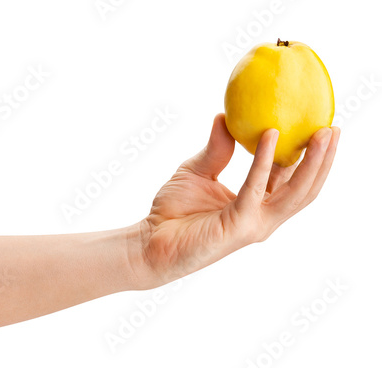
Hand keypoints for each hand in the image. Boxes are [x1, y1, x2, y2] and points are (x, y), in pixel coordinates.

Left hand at [136, 113, 339, 287]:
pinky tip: (271, 134)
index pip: (290, 179)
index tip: (318, 127)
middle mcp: (261, 217)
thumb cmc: (173, 211)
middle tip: (333, 129)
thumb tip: (224, 116)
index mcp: (256, 204)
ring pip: (295, 193)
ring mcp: (254, 224)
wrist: (150, 240)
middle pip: (304, 188)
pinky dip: (266, 160)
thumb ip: (217, 148)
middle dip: (322, 160)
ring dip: (311, 162)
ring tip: (322, 132)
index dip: (307, 156)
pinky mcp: (239, 226)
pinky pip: (256, 187)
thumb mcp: (198, 171)